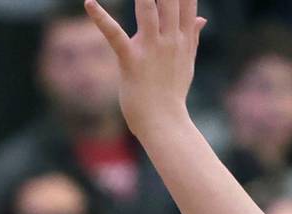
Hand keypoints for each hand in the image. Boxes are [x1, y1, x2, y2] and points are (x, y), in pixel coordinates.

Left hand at [85, 0, 205, 139]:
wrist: (164, 122)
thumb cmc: (172, 94)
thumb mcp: (187, 63)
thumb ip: (193, 37)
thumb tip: (202, 19)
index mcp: (184, 37)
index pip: (187, 0)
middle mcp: (171, 39)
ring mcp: (151, 49)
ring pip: (148, 10)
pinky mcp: (130, 60)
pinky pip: (114, 34)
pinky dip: (101, 17)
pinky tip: (89, 2)